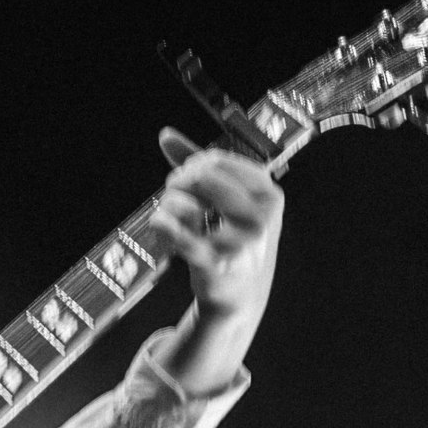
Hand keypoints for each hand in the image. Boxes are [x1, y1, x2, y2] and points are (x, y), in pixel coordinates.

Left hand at [146, 129, 282, 340]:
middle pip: (200, 176)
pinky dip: (161, 225)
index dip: (192, 164)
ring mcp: (239, 241)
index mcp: (268, 193)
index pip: (216, 160)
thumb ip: (200, 164)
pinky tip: (159, 225)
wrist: (240, 291)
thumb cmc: (234, 237)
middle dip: (178, 182)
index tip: (186, 177)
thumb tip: (165, 135)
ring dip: (168, 206)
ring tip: (170, 215)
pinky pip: (175, 233)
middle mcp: (260, 216)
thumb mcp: (232, 198)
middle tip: (173, 194)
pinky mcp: (213, 264)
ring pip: (183, 204)